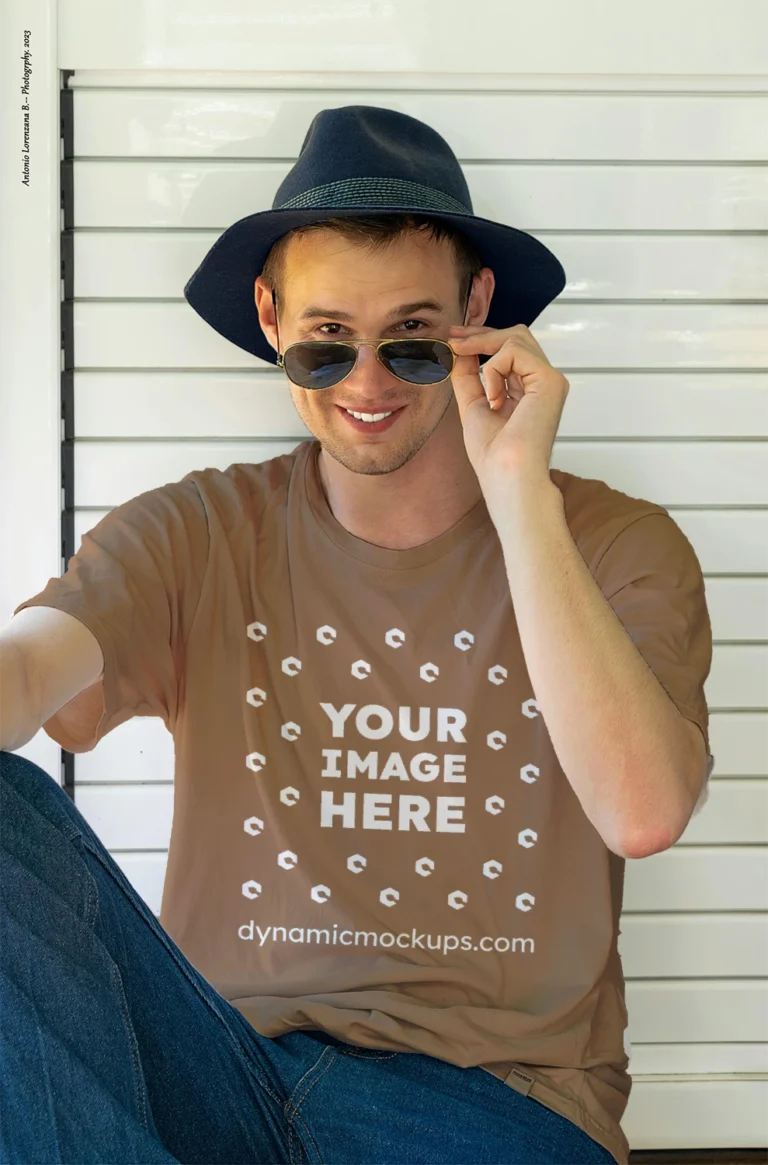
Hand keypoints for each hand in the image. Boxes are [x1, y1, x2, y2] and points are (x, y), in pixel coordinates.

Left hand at [448, 322, 569, 493]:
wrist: (506, 474)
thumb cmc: (493, 454)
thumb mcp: (472, 404)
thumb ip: (468, 376)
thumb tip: (460, 348)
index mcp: (530, 389)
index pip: (511, 349)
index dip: (482, 338)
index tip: (454, 338)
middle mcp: (544, 383)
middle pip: (517, 335)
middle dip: (481, 334)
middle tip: (453, 341)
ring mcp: (551, 380)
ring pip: (516, 337)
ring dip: (482, 348)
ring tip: (470, 375)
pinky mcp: (550, 380)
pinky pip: (514, 351)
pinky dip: (494, 370)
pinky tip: (493, 398)